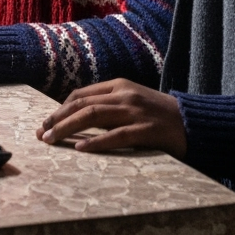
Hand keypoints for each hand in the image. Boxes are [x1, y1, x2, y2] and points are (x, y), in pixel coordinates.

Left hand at [36, 78, 186, 156]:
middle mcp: (124, 94)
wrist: (193, 120)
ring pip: (94, 116)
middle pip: (82, 104)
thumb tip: (77, 117)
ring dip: (69, 128)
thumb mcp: (131, 101)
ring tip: (52, 140)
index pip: (81, 94)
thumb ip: (108, 105)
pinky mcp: (147, 130)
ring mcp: (135, 111)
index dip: (60, 109)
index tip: (46, 123)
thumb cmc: (158, 114)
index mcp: (119, 85)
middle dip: (58, 119)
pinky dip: (97, 142)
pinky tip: (81, 148)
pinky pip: (117, 136)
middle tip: (41, 134)